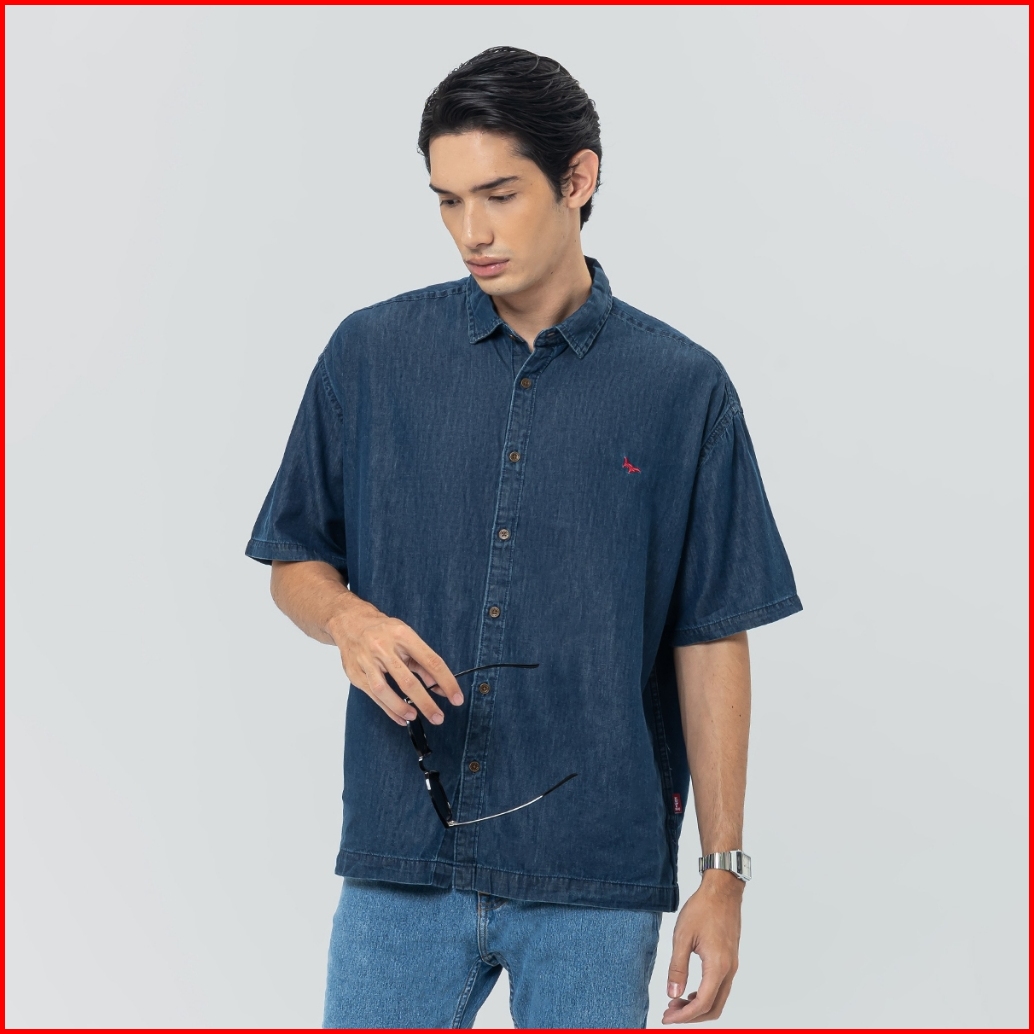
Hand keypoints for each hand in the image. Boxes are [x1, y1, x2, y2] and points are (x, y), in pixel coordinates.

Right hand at [327, 602, 464, 727]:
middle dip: (425, 702)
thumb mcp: (406, 637)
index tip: (456, 698)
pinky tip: (400, 717)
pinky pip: (373, 695)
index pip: (431, 661)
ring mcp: (367, 661)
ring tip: (415, 717)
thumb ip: (422, 661)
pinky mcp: (355, 673)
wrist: (350, 622)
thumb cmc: (382, 630)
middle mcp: (383, 647)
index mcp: (402, 635)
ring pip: (384, 690)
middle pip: (407, 680)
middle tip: (438, 717)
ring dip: (402, 707)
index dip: (446, 681)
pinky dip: (388, 709)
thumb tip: (438, 685)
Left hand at [661, 872, 742, 1023]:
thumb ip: (677, 968)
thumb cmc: (702, 908)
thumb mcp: (683, 936)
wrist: (722, 890)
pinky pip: (720, 987)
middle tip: (669, 1013)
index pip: (702, 1003)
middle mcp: (729, 970)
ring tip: (676, 1003)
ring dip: (698, 1007)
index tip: (667, 1018)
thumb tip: (672, 995)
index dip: (684, 1016)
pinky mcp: (730, 960)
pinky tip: (690, 991)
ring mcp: (732, 965)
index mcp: (718, 966)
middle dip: (691, 1016)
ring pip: (718, 999)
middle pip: (713, 1008)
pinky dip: (705, 996)